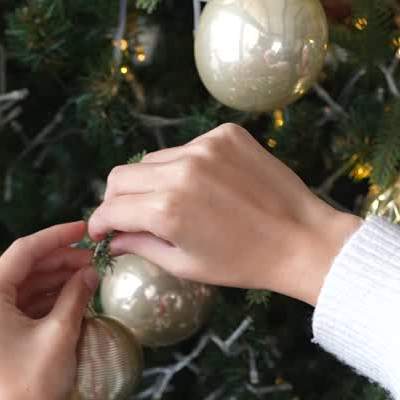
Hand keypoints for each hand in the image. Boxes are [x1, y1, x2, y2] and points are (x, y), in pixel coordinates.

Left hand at [0, 222, 97, 399]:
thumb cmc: (34, 386)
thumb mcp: (61, 334)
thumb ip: (75, 294)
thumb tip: (90, 272)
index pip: (24, 252)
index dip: (58, 237)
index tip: (85, 229)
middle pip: (20, 269)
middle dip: (58, 263)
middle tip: (93, 259)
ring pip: (19, 288)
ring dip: (51, 282)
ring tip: (87, 277)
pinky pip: (14, 307)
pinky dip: (40, 301)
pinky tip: (69, 297)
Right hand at [87, 124, 359, 305]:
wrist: (300, 239)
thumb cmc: (243, 262)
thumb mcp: (185, 264)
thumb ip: (142, 246)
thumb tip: (114, 239)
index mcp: (167, 210)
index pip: (111, 207)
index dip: (99, 222)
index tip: (100, 232)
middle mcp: (180, 171)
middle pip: (122, 176)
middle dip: (117, 200)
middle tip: (127, 219)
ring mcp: (204, 147)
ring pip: (153, 160)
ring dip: (151, 183)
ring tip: (171, 206)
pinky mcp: (225, 134)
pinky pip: (187, 147)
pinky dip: (183, 167)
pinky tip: (204, 189)